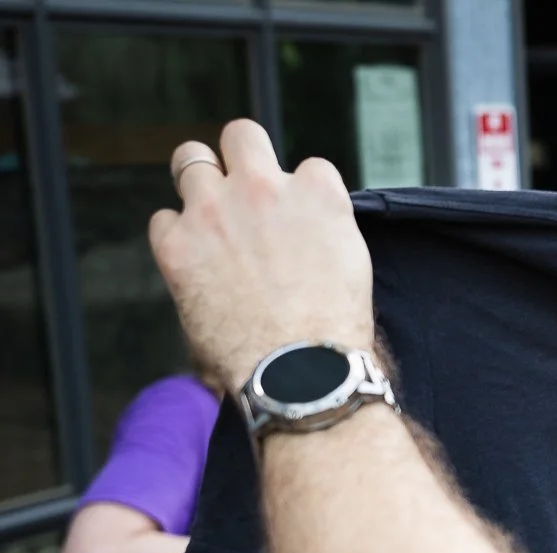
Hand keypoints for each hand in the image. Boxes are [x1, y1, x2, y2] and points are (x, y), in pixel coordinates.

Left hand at [148, 120, 372, 390]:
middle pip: (241, 134)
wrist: (300, 371)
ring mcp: (214, 210)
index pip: (308, 168)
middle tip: (241, 188)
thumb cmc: (332, 332)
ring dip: (198, 181)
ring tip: (207, 214)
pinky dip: (176, 237)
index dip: (299, 195)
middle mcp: (263, 188)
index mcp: (318, 194)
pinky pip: (162, 219)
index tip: (296, 221)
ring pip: (188, 157)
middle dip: (241, 157)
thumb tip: (301, 230)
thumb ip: (322, 230)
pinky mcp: (176, 243)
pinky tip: (195, 264)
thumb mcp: (350, 266)